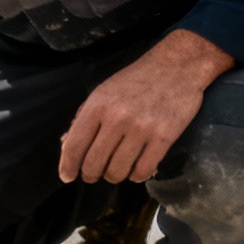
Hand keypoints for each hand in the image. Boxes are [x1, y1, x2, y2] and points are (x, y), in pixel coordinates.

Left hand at [59, 29, 234, 183]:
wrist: (177, 66)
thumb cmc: (136, 81)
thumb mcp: (103, 92)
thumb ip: (83, 119)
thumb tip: (66, 147)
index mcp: (97, 106)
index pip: (74, 147)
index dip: (67, 167)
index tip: (67, 177)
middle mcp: (117, 118)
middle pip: (93, 164)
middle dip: (90, 175)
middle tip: (93, 174)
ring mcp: (142, 128)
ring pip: (117, 171)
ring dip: (113, 176)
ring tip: (115, 170)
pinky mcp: (164, 136)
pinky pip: (143, 170)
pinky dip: (136, 176)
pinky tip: (136, 170)